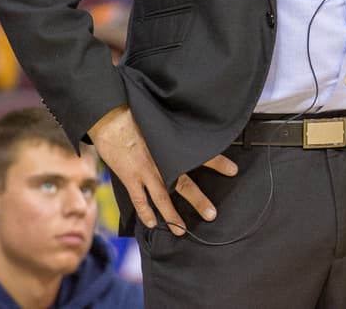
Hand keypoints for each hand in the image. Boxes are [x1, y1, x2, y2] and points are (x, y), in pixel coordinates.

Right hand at [88, 106, 237, 234]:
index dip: (218, 162)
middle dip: (199, 200)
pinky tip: (152, 224)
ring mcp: (145, 171)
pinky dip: (145, 213)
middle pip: (185, 184)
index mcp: (172, 146)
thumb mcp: (161, 121)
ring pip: (162, 199)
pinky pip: (139, 200)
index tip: (234, 170)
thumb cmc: (137, 114)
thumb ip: (174, 132)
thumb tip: (187, 134)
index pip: (201, 155)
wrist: (111, 116)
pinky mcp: (130, 177)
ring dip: (173, 216)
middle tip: (212, 214)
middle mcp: (162, 162)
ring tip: (182, 230)